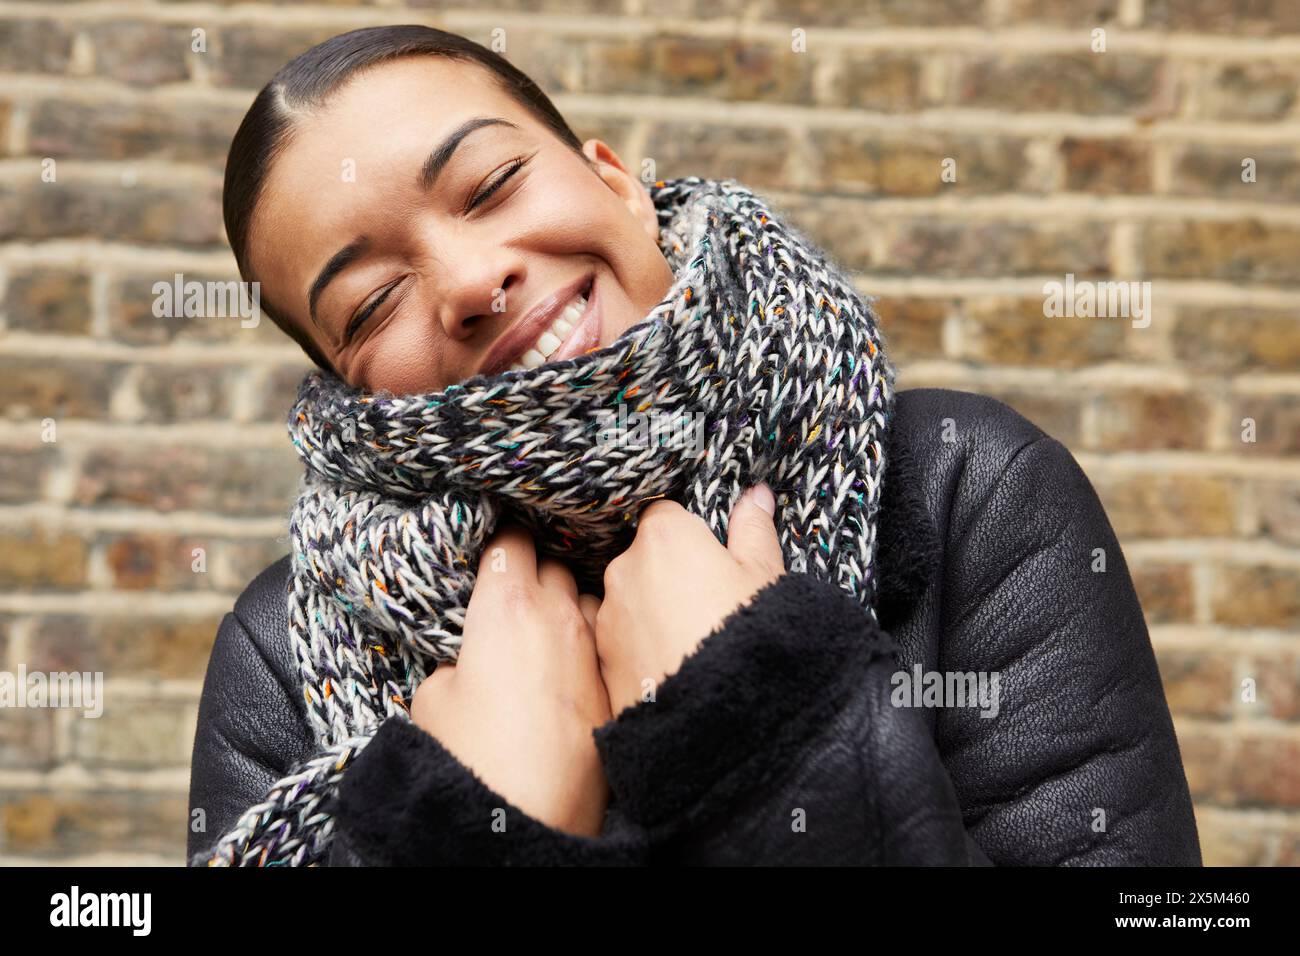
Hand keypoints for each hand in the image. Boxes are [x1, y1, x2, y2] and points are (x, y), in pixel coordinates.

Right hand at [410, 522, 610, 836]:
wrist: (530, 817)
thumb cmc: (471, 755)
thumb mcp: (434, 698)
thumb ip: (456, 661)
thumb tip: (472, 663)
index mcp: (506, 605)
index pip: (510, 541)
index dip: (500, 542)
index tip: (493, 549)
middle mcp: (556, 615)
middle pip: (552, 561)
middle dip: (534, 567)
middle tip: (514, 588)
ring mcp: (592, 648)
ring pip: (584, 597)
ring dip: (566, 603)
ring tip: (545, 626)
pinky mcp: (613, 684)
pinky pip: (602, 643)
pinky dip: (586, 643)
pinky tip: (570, 664)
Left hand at [595, 484, 785, 716]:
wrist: (719, 713)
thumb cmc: (748, 632)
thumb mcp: (764, 575)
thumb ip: (754, 528)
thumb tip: (756, 494)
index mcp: (664, 537)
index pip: (665, 516)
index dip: (688, 536)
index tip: (709, 559)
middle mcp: (624, 569)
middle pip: (644, 560)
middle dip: (668, 575)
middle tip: (707, 606)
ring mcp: (609, 616)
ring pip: (630, 603)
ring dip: (651, 614)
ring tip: (690, 644)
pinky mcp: (601, 660)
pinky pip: (622, 643)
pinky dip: (641, 650)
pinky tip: (672, 669)